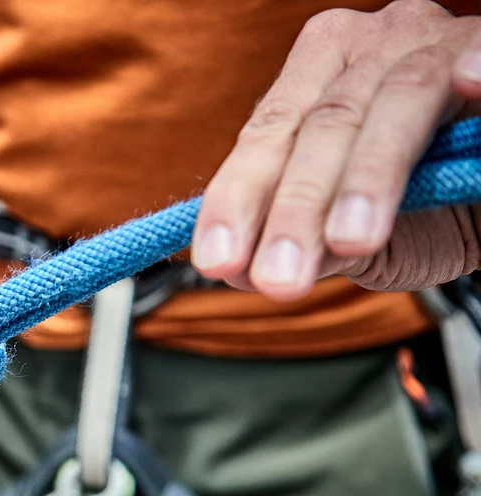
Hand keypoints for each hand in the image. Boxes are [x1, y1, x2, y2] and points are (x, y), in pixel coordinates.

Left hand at [192, 0, 480, 297]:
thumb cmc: (433, 203)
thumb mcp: (363, 239)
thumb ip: (309, 246)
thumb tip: (237, 273)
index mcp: (315, 81)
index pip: (265, 137)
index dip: (238, 199)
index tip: (217, 261)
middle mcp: (366, 50)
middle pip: (322, 123)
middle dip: (296, 207)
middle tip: (279, 275)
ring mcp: (430, 43)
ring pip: (394, 100)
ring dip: (369, 175)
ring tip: (351, 240)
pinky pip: (475, 55)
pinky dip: (474, 71)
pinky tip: (468, 85)